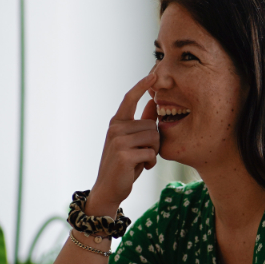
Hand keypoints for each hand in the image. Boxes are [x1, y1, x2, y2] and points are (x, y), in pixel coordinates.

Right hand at [89, 74, 159, 213]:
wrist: (109, 189)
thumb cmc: (124, 165)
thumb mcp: (133, 142)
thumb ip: (142, 123)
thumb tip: (153, 103)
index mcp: (117, 123)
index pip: (129, 98)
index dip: (142, 85)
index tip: (154, 74)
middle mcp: (115, 128)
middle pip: (151, 125)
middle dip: (155, 141)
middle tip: (145, 154)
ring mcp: (118, 141)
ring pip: (153, 138)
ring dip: (154, 152)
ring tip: (143, 161)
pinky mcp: (124, 155)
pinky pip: (151, 153)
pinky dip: (151, 162)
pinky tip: (142, 168)